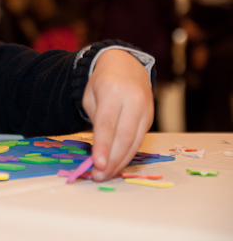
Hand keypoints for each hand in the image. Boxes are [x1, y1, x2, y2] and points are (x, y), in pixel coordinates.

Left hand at [82, 49, 153, 180]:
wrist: (126, 65)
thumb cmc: (103, 83)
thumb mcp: (91, 96)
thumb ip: (95, 121)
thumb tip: (98, 151)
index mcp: (113, 92)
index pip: (108, 124)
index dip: (103, 146)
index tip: (97, 164)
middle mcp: (133, 101)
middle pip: (124, 137)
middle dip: (112, 160)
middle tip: (99, 176)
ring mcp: (146, 110)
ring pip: (134, 142)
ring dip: (120, 162)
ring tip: (106, 175)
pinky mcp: (151, 118)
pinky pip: (139, 140)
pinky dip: (128, 154)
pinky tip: (117, 164)